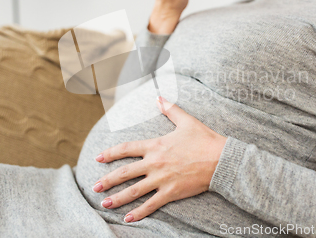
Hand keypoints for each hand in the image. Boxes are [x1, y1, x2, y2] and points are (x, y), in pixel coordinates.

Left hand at [92, 96, 226, 222]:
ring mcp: (162, 179)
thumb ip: (170, 109)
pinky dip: (138, 213)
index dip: (110, 153)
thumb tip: (158, 97)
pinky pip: (151, 205)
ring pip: (134, 191)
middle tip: (94, 187)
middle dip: (107, 180)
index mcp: (156, 145)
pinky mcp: (171, 192)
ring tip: (104, 203)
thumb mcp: (186, 121)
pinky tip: (128, 218)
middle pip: (124, 172)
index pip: (126, 148)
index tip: (98, 158)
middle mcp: (154, 163)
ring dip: (117, 198)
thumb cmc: (204, 139)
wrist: (220, 159)